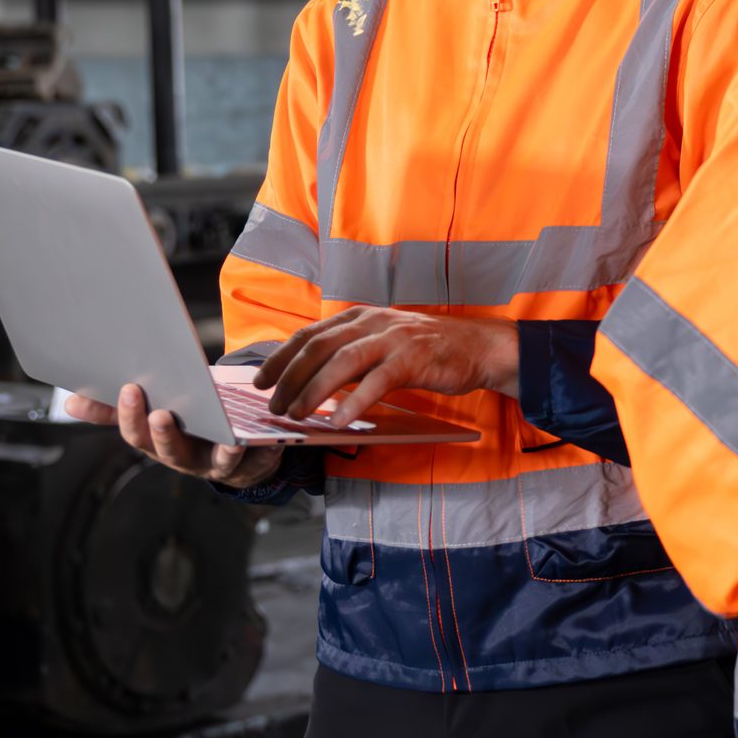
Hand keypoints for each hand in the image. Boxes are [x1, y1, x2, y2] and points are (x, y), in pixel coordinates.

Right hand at [64, 384, 284, 488]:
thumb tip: (68, 403)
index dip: (130, 416)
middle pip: (171, 451)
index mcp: (158, 444)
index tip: (129, 389)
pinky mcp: (252, 463)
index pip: (137, 435)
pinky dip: (264, 450)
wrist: (235, 454)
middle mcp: (186, 459)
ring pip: (218, 461)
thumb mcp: (150, 415)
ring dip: (220, 449)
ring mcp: (219, 464)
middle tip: (160, 414)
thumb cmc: (187, 428)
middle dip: (164, 434)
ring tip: (229, 438)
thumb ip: (113, 410)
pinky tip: (268, 437)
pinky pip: (259, 459)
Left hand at [253, 307, 518, 427]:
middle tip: (273, 405)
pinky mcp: (413, 359)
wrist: (476, 346)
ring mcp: (392, 338)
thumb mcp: (382, 341)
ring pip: (341, 362)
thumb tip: (311, 379)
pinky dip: (354, 402)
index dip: (281, 357)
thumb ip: (350, 353)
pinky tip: (337, 421)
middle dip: (289, 378)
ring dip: (313, 391)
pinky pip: (376, 382)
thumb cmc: (426, 348)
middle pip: (318, 347)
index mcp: (359, 317)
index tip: (261, 380)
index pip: (309, 334)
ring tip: (296, 414)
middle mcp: (371, 322)